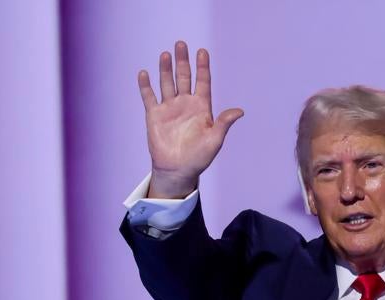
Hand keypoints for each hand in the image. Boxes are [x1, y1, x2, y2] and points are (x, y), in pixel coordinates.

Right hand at [137, 40, 243, 197]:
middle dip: (183, 61)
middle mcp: (185, 104)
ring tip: (166, 54)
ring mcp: (169, 108)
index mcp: (201, 107)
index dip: (202, 67)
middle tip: (181, 44)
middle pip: (184, 77)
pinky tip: (144, 73)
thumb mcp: (215, 140)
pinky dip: (146, 86)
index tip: (202, 51)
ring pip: (167, 83)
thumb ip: (224, 123)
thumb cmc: (199, 157)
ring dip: (165, 69)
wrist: (178, 170)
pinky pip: (149, 97)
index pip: (203, 82)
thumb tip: (239, 111)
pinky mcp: (154, 115)